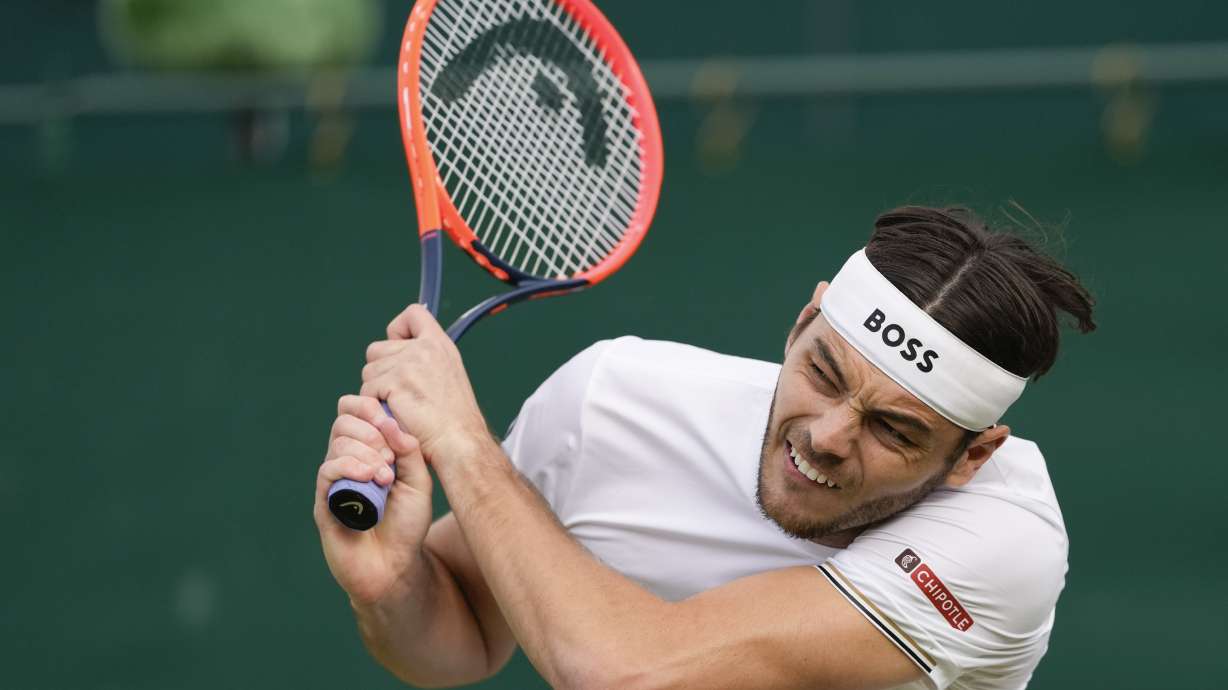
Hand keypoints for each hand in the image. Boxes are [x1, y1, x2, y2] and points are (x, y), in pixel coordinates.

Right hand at [313, 394, 432, 605]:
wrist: (394, 566)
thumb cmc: (407, 525)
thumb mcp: (419, 483)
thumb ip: (409, 451)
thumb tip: (391, 420)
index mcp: (369, 451)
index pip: (356, 412)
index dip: (369, 408)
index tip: (389, 422)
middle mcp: (348, 461)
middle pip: (344, 422)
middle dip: (370, 432)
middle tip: (391, 458)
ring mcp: (334, 481)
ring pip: (337, 444)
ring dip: (365, 452)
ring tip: (386, 477)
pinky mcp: (325, 502)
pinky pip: (327, 471)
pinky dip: (349, 467)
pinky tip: (369, 478)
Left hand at [360, 303, 489, 462]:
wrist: (457, 441)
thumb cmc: (453, 418)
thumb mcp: (449, 375)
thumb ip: (426, 359)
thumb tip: (400, 354)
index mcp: (439, 344)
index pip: (413, 314)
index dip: (398, 329)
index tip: (400, 347)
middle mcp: (423, 349)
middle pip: (377, 349)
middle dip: (380, 371)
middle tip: (398, 393)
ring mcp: (407, 365)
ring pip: (368, 372)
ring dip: (376, 391)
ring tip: (398, 407)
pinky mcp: (393, 383)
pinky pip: (367, 390)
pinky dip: (374, 405)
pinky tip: (392, 415)